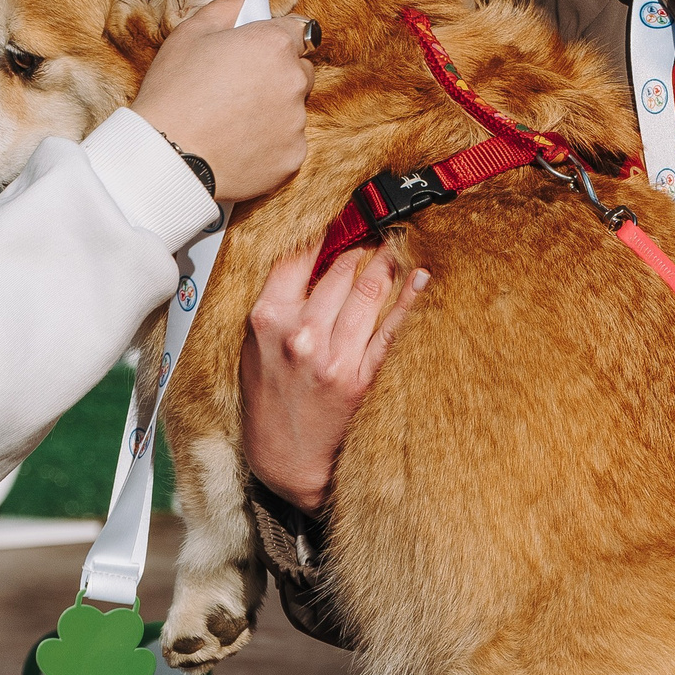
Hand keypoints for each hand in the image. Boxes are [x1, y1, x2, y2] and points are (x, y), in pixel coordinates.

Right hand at [133, 0, 311, 202]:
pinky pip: (288, 144)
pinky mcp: (292, 157)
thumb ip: (228, 6)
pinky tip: (237, 145)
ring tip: (231, 120)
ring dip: (273, 111)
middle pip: (301, 71)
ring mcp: (296, 122)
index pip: (299, 31)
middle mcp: (294, 81)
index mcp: (274, 44)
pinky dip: (270, 144)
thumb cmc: (174, 90)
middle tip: (238, 88)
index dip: (276, 39)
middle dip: (278, 74)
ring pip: (293, 110)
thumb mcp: (191, 33)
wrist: (168, 156)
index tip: (255, 52)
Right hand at [241, 246, 426, 512]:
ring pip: (367, 292)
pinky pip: (391, 331)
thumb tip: (310, 261)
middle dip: (360, 244)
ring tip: (398, 243)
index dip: (322, 230)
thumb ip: (277, 305)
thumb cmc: (267, 401)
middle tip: (376, 224)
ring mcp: (333, 357)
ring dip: (386, 262)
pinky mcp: (360, 378)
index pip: (297, 257)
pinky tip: (420, 278)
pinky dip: (409, 301)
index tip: (338, 213)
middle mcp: (300, 334)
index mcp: (267, 320)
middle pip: (339, 270)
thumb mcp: (255, 348)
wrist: (284, 462)